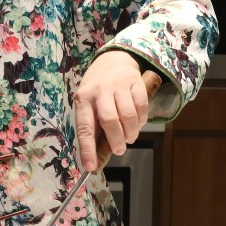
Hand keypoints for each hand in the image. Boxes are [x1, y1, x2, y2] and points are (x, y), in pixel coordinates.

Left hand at [73, 50, 149, 171]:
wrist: (114, 58)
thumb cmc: (98, 87)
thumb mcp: (88, 102)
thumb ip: (93, 124)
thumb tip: (96, 154)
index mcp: (83, 99)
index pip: (84, 127)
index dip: (87, 149)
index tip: (90, 167)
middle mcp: (100, 91)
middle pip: (110, 121)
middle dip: (116, 141)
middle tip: (119, 149)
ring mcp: (119, 85)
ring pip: (128, 115)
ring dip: (131, 132)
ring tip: (129, 137)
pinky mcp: (136, 82)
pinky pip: (141, 107)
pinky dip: (141, 120)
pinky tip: (137, 122)